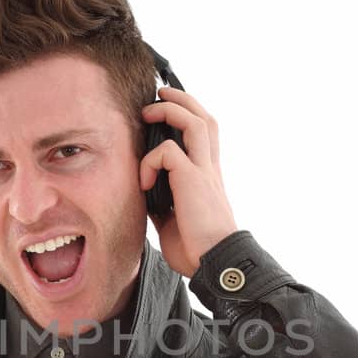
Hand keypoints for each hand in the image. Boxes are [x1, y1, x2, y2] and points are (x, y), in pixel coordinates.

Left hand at [139, 84, 238, 276]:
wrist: (214, 262)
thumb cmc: (197, 247)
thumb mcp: (173, 217)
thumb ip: (163, 197)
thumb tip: (143, 190)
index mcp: (207, 176)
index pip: (205, 134)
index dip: (189, 115)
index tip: (166, 109)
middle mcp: (209, 168)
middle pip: (205, 118)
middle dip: (182, 99)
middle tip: (159, 95)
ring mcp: (204, 172)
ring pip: (195, 123)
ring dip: (169, 112)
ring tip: (148, 115)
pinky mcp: (193, 180)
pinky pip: (168, 152)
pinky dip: (150, 161)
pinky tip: (144, 182)